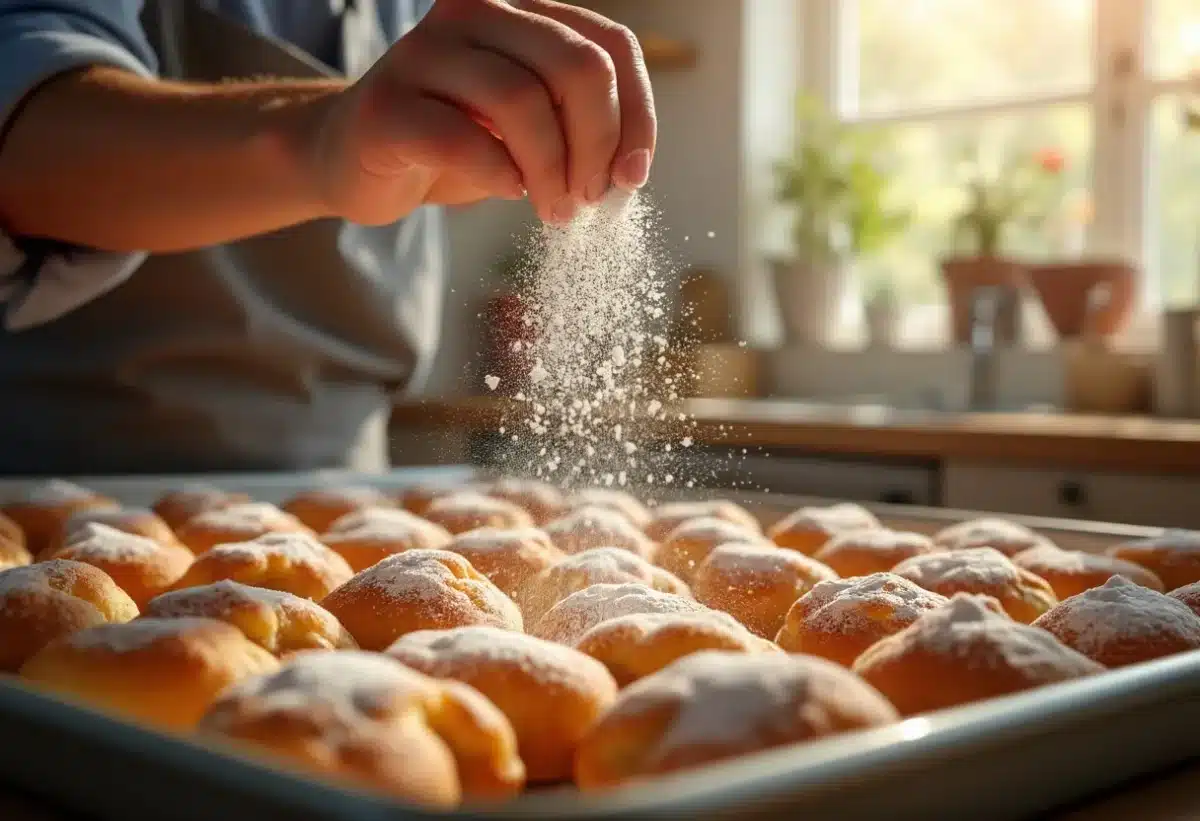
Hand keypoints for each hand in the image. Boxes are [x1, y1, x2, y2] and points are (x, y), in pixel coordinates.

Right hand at [308, 0, 656, 225]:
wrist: (354, 162)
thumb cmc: (453, 144)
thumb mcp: (529, 127)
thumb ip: (576, 128)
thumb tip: (627, 170)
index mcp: (521, 12)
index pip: (610, 46)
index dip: (636, 115)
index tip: (632, 176)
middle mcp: (474, 14)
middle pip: (575, 67)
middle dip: (596, 146)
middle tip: (587, 199)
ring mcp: (424, 53)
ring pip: (522, 101)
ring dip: (552, 170)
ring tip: (553, 208)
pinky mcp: (387, 105)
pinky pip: (462, 139)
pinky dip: (498, 174)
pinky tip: (506, 189)